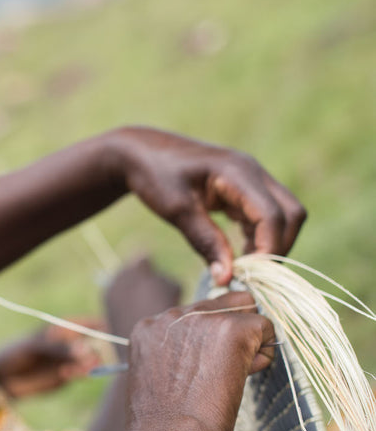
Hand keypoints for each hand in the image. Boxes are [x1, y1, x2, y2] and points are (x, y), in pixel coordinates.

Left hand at [0, 318, 107, 396]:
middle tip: (88, 360)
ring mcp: (72, 360)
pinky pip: (82, 374)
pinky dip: (79, 374)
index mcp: (66, 326)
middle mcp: (72, 342)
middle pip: (99, 344)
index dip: (106, 328)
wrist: (3, 378)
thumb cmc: (16, 353)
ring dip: (88, 365)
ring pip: (93, 361)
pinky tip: (64, 374)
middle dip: (99, 351)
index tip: (110, 336)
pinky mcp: (69, 377)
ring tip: (73, 369)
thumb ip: (59, 348)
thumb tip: (85, 351)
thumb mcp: (35, 347)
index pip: (94, 323)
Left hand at [107, 127, 305, 284]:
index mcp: (238, 172)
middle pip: (291, 214)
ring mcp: (249, 180)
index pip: (273, 215)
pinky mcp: (241, 190)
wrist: (138, 152)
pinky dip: (257, 237)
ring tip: (241, 269)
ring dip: (268, 244)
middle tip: (251, 275)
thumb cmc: (154, 175)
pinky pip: (263, 216)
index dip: (268, 248)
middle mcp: (252, 173)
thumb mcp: (176, 210)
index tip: (247, 275)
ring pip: (281, 216)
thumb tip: (227, 278)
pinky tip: (237, 255)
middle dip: (278, 247)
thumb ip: (205, 242)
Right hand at [116, 291, 275, 430]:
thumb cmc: (163, 421)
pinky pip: (264, 326)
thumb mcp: (156, 376)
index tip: (208, 362)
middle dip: (231, 328)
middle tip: (227, 365)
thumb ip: (174, 352)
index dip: (208, 335)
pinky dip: (263, 351)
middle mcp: (172, 315)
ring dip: (248, 337)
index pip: (193, 312)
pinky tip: (248, 374)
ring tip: (236, 373)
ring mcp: (202, 318)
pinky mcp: (232, 329)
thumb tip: (208, 352)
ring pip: (245, 308)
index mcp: (149, 327)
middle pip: (220, 302)